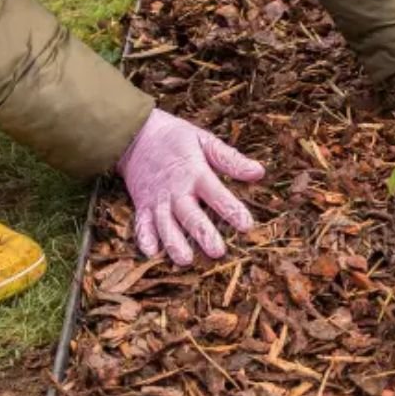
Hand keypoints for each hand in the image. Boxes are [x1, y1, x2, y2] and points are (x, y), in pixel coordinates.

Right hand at [117, 109, 264, 264]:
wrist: (135, 135)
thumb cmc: (176, 139)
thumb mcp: (204, 141)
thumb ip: (230, 159)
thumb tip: (259, 171)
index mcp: (195, 173)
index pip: (216, 194)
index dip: (231, 210)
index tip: (246, 225)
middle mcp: (176, 190)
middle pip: (190, 215)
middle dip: (203, 234)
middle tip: (217, 252)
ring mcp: (157, 200)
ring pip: (165, 225)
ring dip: (174, 243)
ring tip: (185, 260)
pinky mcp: (142, 207)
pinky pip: (141, 225)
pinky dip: (145, 238)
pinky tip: (151, 253)